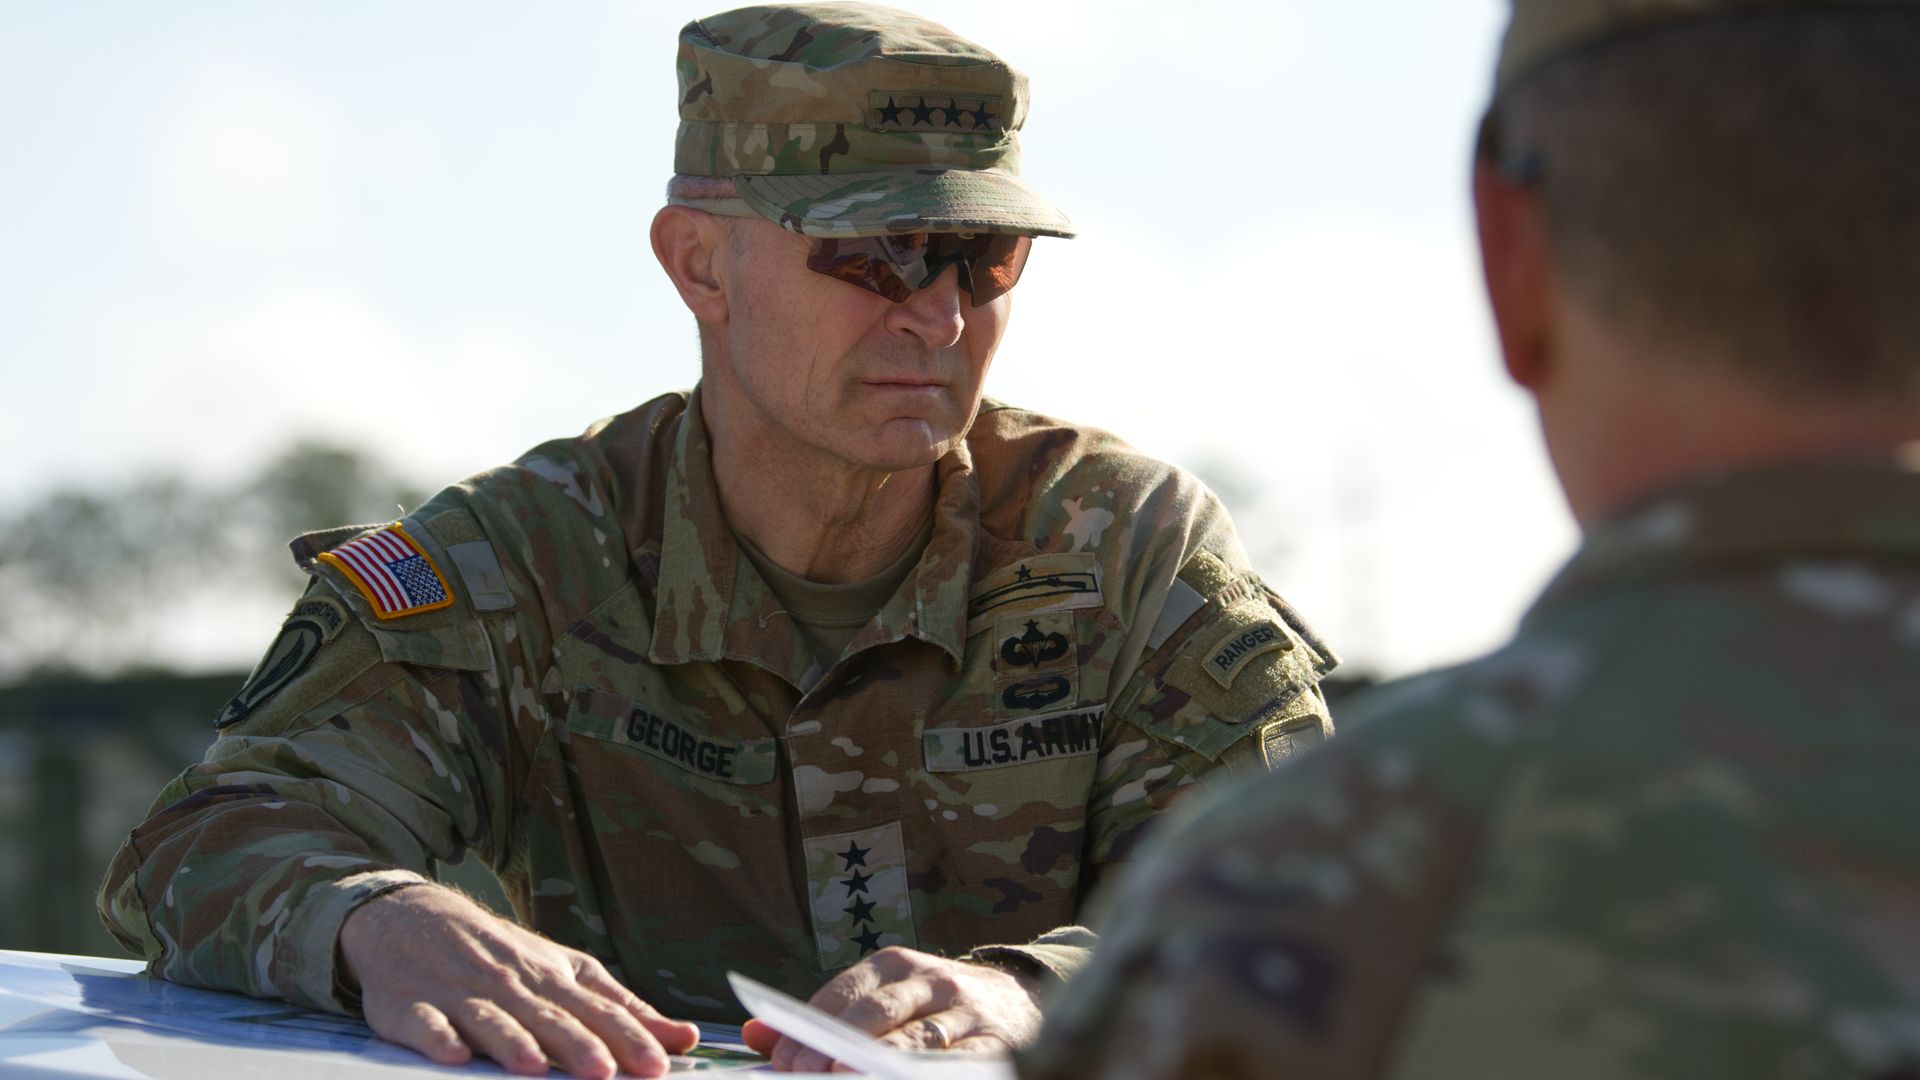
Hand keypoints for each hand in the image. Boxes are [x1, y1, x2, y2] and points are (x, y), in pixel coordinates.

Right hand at [338, 885, 698, 1077]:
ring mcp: (460, 993)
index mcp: (551, 978)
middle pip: (549, 1017)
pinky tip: (452, 1054)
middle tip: (606, 1073)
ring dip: (512, 1042)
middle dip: (578, 1045)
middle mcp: (511, 984)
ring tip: (534, 1067)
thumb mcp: (564, 971)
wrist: (410, 916)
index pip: (597, 1010)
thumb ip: (621, 1007)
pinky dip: (437, 1038)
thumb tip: (684, 1036)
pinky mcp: (411, 1006)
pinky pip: (425, 1023)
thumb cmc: (500, 954)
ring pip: (491, 1019)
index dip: (628, 1037)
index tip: (658, 1065)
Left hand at [741, 947, 1043, 1072]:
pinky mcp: (995, 1045)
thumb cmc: (934, 1008)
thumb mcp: (883, 999)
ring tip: (846, 1079)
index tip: (783, 1062)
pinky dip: (928, 1076)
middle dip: (837, 1046)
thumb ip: (822, 1019)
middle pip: (877, 1014)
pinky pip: (958, 1065)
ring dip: (879, 1064)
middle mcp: (931, 981)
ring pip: (917, 1041)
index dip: (810, 1028)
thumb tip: (753, 1035)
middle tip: (806, 1077)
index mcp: (895, 965)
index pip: (844, 992)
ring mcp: (965, 1013)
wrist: (1021, 1003)